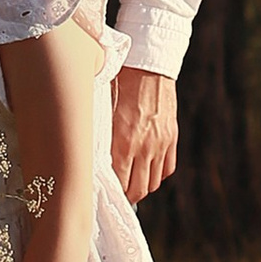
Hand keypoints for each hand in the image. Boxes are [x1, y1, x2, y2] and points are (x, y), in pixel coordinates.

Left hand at [111, 68, 177, 203]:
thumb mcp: (102, 110)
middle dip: (126, 196)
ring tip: (130, 184)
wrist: (147, 65)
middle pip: (138, 190)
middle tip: (116, 194)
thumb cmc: (117, 84)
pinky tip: (146, 169)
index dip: (111, 193)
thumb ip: (100, 138)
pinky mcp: (171, 137)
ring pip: (153, 183)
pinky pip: (167, 169)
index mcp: (123, 142)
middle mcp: (144, 147)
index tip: (102, 194)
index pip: (119, 184)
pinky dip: (157, 174)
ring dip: (141, 187)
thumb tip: (89, 160)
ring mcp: (160, 144)